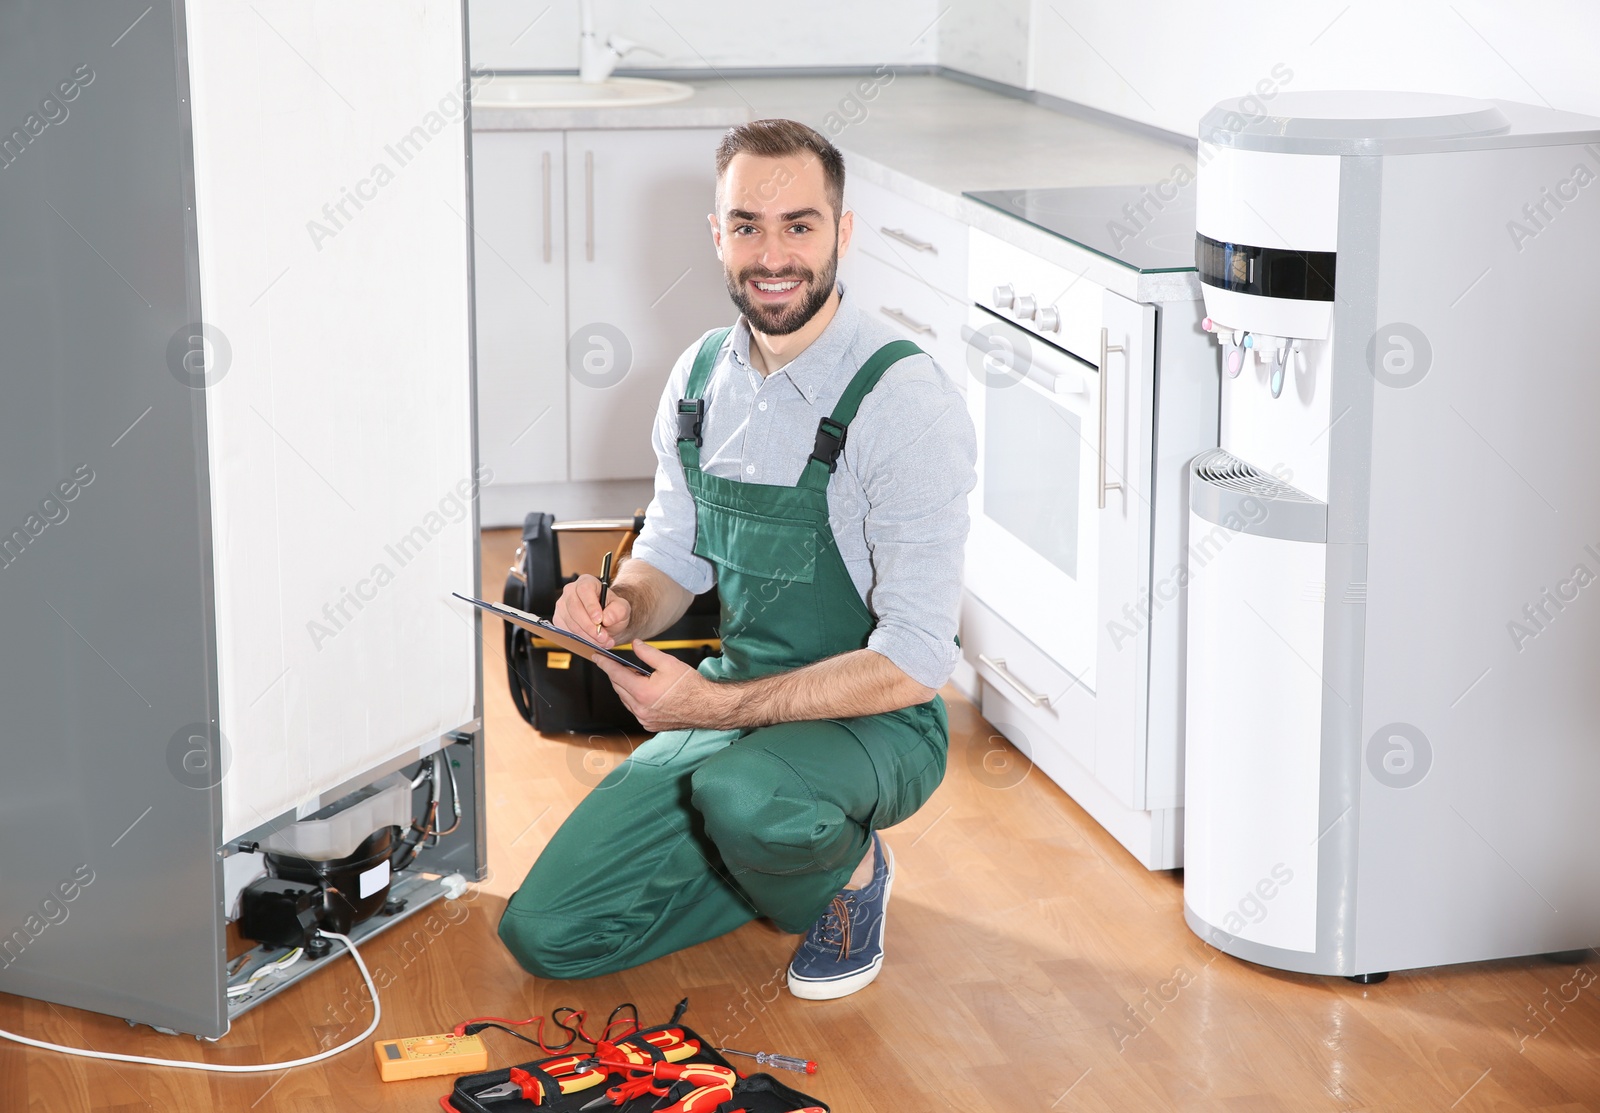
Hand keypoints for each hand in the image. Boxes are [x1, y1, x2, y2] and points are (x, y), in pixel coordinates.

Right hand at [554, 574, 631, 649]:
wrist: (606, 619)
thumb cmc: (612, 609)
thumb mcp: (622, 608)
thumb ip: (618, 611)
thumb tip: (606, 618)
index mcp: (586, 582)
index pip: (584, 590)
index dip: (591, 606)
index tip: (599, 620)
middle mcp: (570, 591)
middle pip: (574, 608)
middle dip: (589, 626)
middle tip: (603, 637)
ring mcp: (562, 605)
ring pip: (570, 622)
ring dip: (587, 636)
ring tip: (602, 641)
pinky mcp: (558, 619)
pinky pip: (566, 631)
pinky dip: (580, 640)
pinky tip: (592, 642)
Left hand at [593, 639, 727, 731]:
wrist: (707, 707)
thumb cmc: (691, 686)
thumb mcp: (669, 663)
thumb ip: (647, 653)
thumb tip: (634, 645)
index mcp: (642, 692)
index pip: (616, 675)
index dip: (605, 664)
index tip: (597, 657)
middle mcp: (640, 708)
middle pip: (619, 687)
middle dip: (618, 674)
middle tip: (624, 663)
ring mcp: (644, 719)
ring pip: (625, 699)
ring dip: (626, 687)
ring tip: (637, 676)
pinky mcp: (649, 724)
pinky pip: (634, 709)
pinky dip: (634, 698)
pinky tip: (644, 690)